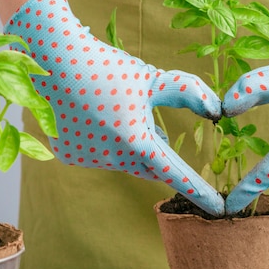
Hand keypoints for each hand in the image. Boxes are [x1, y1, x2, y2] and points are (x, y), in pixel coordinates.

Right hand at [5, 0, 223, 214]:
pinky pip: (99, 154)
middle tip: (157, 129)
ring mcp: (87, 160)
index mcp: (136, 141)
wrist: (50, 59)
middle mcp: (111, 158)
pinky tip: (95, 116)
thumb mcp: (150, 79)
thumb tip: (216, 110)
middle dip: (157, 153)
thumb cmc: (107, 67)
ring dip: (130, 145)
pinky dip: (105, 142)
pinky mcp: (69, 155)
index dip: (198, 190)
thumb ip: (186, 93)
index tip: (218, 209)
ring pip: (123, 160)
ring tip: (120, 113)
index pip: (175, 172)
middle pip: (148, 165)